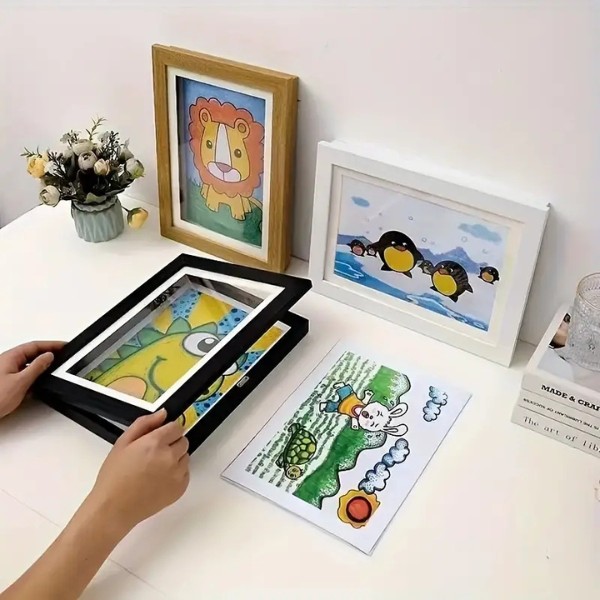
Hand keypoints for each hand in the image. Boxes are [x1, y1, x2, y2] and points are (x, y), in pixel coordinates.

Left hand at [0, 340, 64, 418]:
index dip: (51, 345)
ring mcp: (5, 372)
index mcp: (10, 357)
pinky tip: (38, 383)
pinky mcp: (5, 383)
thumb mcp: (21, 381)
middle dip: (47, 354)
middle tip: (62, 355)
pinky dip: (33, 377)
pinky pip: (23, 375)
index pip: (35, 346)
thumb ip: (37, 367)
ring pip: (27, 365)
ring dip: (40, 366)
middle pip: (31, 353)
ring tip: (53, 369)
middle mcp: (7, 362)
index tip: (63, 346)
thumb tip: (48, 356)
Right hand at [88, 409, 189, 532]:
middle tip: (154, 455)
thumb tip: (162, 414)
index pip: (177, 426)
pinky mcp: (180, 488)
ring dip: (175, 458)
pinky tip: (159, 480)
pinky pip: (185, 473)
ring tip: (155, 469)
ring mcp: (177, 473)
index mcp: (155, 443)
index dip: (167, 431)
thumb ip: (144, 424)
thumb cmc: (115, 477)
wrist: (114, 508)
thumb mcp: (122, 443)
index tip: (159, 437)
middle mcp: (170, 456)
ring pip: (185, 456)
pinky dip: (176, 474)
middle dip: (171, 444)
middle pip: (183, 440)